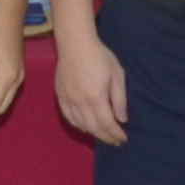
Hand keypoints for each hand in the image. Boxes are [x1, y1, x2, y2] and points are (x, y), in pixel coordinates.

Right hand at [53, 30, 127, 145]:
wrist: (75, 43)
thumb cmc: (100, 56)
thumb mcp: (117, 74)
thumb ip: (119, 99)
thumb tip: (122, 119)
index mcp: (96, 97)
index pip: (107, 123)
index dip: (116, 134)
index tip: (123, 139)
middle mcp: (80, 102)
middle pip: (94, 128)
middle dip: (106, 137)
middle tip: (115, 142)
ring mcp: (68, 100)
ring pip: (80, 125)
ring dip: (93, 133)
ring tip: (103, 136)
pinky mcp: (60, 96)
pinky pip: (68, 117)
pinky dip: (78, 126)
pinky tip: (86, 127)